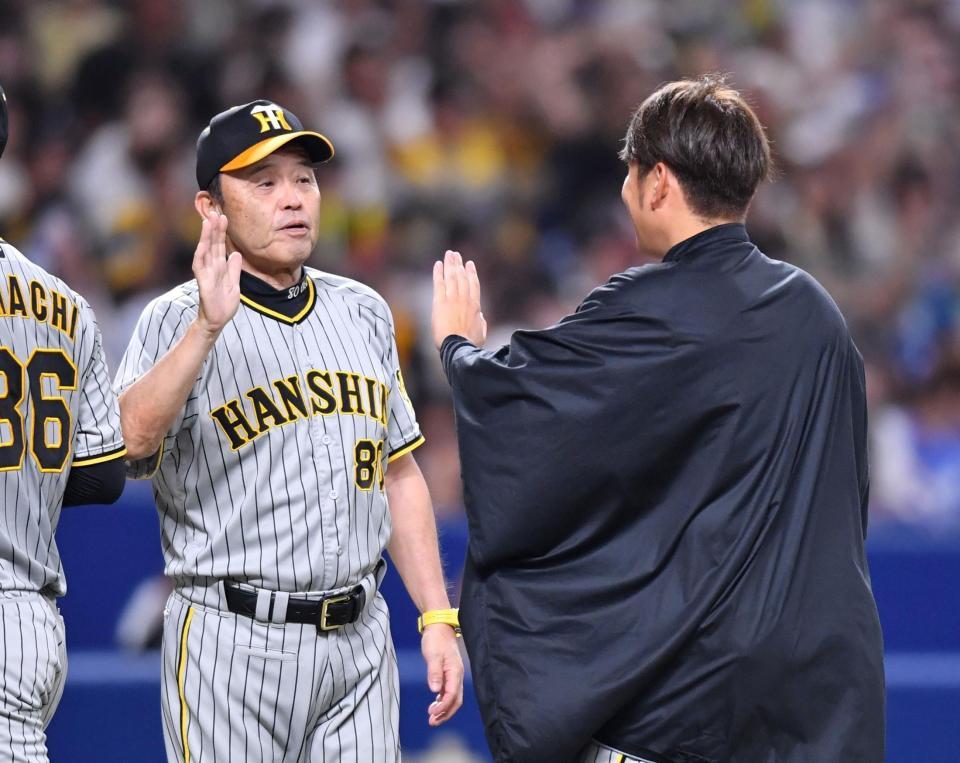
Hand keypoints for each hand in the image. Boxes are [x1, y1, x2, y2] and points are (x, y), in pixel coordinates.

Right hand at [193, 214, 241, 336]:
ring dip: (206, 237)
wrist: (218, 321)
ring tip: (209, 222)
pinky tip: (203, 244)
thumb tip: (235, 254)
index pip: (220, 246)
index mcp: (219, 267)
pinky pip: (200, 267)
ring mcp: (206, 274)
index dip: (221, 232)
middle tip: (217, 212)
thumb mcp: (234, 284)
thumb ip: (234, 269)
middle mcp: (211, 267)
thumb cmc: (223, 303)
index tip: (224, 217)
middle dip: (214, 229)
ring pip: (205, 251)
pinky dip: (201, 255)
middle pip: (212, 244)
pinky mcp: (203, 283)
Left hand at [421, 623, 463, 725]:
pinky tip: (434, 704)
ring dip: (443, 709)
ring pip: (452, 698)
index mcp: (455, 671)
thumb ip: (434, 672)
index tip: (432, 713)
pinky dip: (442, 700)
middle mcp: (456, 675)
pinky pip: (448, 692)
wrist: (438, 627)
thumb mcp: (433, 654)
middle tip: (432, 722)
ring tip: (432, 718)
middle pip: (455, 701)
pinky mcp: (448, 673)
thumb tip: (434, 690)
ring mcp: (453, 675)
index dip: (443, 706)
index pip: (452, 695)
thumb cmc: (436, 639)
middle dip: (445, 713)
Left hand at [432, 250, 486, 349]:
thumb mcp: (481, 333)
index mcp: (475, 306)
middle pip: (462, 277)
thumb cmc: (470, 344)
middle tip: (456, 255)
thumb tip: (480, 317)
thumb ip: (481, 323)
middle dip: (459, 264)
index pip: (474, 284)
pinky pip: (439, 284)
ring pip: (452, 277)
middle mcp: (464, 299)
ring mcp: (452, 299)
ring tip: (449, 254)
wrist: (458, 346)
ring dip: (450, 264)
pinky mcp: (440, 303)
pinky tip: (438, 264)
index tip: (469, 264)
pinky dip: (438, 273)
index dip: (471, 273)